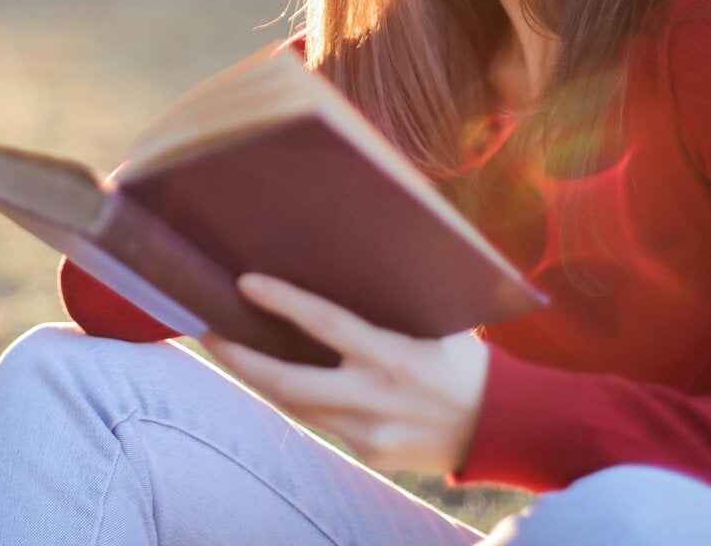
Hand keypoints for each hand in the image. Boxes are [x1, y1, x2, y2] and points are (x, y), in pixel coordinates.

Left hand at [198, 273, 489, 476]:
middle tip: (207, 332)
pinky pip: (322, 424)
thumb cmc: (466, 359)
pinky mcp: (370, 453)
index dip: (282, 302)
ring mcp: (370, 433)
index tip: (244, 282)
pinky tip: (277, 380)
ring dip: (258, 380)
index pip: (326, 323)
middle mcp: (377, 399)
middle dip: (240, 359)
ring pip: (296, 407)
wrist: (503, 426)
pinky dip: (298, 400)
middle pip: (289, 382)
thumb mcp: (439, 322)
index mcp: (396, 356)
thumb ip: (394, 302)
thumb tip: (354, 256)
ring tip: (229, 352)